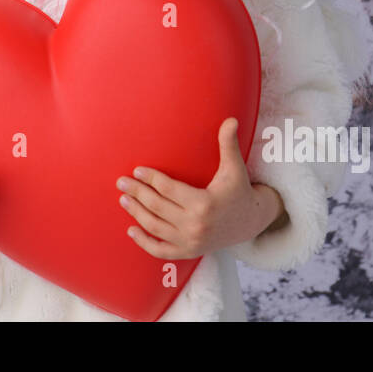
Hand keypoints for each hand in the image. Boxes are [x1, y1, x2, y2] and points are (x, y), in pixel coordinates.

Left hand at [116, 117, 282, 259]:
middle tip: (121, 182)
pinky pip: (161, 250)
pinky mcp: (188, 252)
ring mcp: (191, 241)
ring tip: (124, 199)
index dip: (151, 179)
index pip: (168, 189)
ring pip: (155, 227)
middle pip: (157, 206)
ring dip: (136, 213)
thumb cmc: (238, 190)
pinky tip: (131, 230)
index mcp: (204, 203)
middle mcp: (196, 225)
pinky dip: (144, 242)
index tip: (136, 170)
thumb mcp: (234, 167)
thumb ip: (228, 143)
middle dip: (137, 193)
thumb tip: (231, 119)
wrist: (251, 222)